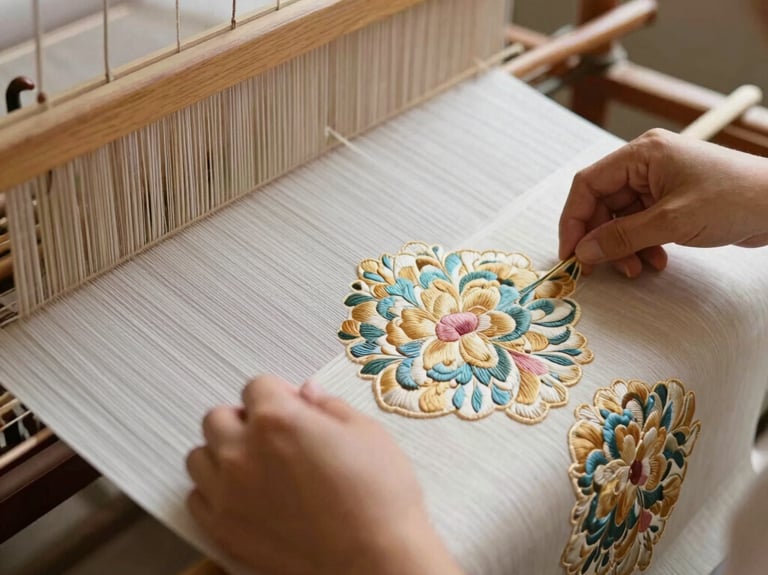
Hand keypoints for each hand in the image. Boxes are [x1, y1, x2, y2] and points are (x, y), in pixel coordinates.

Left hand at [186, 375, 461, 574]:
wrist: (376, 560)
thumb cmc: (378, 496)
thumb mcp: (365, 433)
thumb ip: (328, 407)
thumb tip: (308, 394)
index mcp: (277, 419)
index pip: (257, 386)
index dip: (279, 393)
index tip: (294, 406)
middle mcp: (242, 452)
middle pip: (218, 418)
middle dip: (244, 419)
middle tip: (272, 435)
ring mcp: (228, 494)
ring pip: (200, 456)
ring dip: (222, 453)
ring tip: (254, 465)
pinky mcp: (224, 530)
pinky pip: (197, 499)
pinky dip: (215, 492)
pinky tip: (245, 496)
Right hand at [559, 129, 767, 276]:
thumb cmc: (734, 198)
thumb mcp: (671, 222)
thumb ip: (622, 237)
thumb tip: (584, 252)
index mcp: (641, 154)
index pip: (588, 184)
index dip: (574, 219)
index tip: (571, 252)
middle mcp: (646, 164)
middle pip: (602, 204)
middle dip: (602, 239)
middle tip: (600, 268)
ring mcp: (659, 182)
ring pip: (621, 218)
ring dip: (624, 247)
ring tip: (637, 269)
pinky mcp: (672, 200)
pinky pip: (641, 224)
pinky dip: (642, 245)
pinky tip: (656, 261)